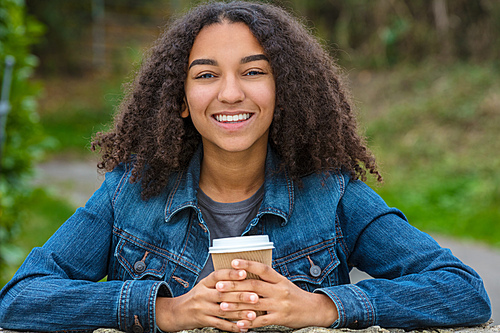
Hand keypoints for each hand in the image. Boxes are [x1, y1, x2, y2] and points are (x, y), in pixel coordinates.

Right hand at [156, 268, 257, 331]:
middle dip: (241, 295)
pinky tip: (243, 327)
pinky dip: (233, 326)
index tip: (244, 272)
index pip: (218, 275)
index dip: (231, 274)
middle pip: (223, 294)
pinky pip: (220, 324)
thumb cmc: (196, 297)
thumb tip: (243, 273)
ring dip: (240, 313)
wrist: (177, 312)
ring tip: (253, 314)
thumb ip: (220, 281)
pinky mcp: (203, 321)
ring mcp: (202, 308)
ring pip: (223, 310)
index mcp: (204, 283)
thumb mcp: (204, 285)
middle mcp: (203, 294)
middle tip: (255, 296)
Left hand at [216, 259, 338, 330]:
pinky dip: (248, 322)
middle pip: (254, 286)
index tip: (232, 263)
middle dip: (234, 286)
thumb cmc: (294, 295)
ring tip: (222, 305)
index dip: (247, 264)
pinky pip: (261, 321)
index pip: (262, 269)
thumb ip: (267, 279)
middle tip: (219, 286)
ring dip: (236, 305)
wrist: (313, 310)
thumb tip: (246, 271)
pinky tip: (237, 323)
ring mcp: (279, 305)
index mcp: (279, 279)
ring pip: (254, 304)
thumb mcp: (283, 283)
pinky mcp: (280, 319)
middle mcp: (279, 290)